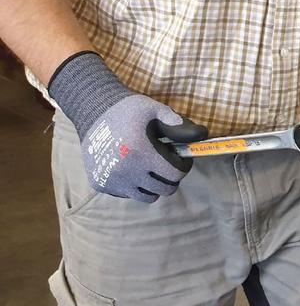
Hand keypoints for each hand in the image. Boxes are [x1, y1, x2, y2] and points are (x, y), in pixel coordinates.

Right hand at [48, 52, 207, 202]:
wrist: (91, 110)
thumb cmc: (127, 109)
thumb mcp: (155, 109)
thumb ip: (178, 124)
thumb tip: (202, 134)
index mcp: (143, 153)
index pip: (176, 174)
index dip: (183, 166)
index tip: (181, 158)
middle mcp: (127, 171)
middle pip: (164, 189)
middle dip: (172, 177)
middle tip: (168, 164)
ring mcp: (113, 180)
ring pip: (147, 196)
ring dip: (154, 186)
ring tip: (153, 169)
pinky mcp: (101, 185)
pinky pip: (127, 194)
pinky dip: (134, 186)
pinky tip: (132, 168)